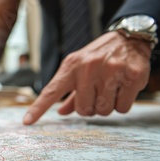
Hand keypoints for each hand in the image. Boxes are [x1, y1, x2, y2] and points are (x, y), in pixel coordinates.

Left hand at [24, 31, 151, 124]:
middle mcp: (88, 68)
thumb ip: (70, 93)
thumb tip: (60, 112)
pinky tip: (123, 88)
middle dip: (91, 107)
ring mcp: (111, 71)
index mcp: (71, 67)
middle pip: (84, 110)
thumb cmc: (99, 58)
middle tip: (97, 93)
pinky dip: (122, 103)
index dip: (38, 108)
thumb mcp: (80, 69)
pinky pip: (122, 108)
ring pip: (104, 111)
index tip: (26, 122)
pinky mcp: (132, 76)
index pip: (51, 91)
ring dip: (107, 106)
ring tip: (111, 88)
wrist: (129, 38)